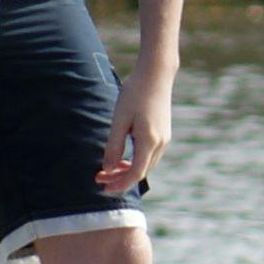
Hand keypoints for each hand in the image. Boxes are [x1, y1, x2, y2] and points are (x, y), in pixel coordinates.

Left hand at [98, 68, 172, 191]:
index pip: (136, 173)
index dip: (120, 184)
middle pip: (141, 172)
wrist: (156, 74)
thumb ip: (114, 146)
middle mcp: (160, 143)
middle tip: (99, 179)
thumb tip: (108, 169)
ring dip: (127, 171)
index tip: (104, 189)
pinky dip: (135, 161)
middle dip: (120, 179)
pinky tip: (122, 158)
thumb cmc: (135, 93)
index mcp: (149, 141)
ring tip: (108, 170)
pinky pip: (149, 155)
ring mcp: (164, 139)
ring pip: (145, 165)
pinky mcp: (163, 134)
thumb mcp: (120, 119)